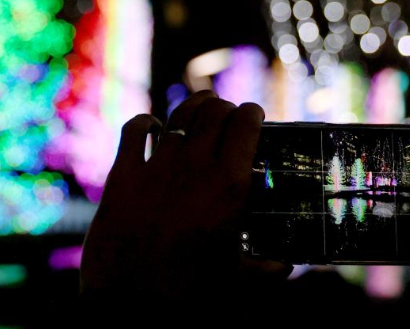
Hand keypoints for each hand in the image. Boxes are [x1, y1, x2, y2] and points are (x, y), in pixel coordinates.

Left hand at [81, 91, 286, 310]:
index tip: (254, 114)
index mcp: (229, 186)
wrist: (133, 304)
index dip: (251, 113)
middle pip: (213, 113)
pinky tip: (151, 126)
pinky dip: (145, 123)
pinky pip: (134, 131)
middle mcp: (194, 167)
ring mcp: (156, 168)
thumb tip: (287, 267)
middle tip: (227, 113)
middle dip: (224, 107)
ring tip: (200, 105)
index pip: (245, 126)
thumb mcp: (235, 279)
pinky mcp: (122, 175)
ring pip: (178, 116)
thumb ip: (266, 269)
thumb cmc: (189, 293)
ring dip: (193, 106)